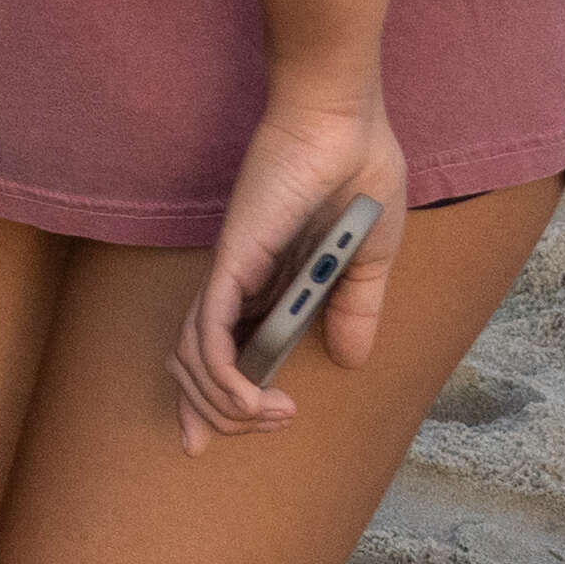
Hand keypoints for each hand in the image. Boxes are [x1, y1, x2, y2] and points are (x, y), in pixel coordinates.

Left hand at [174, 89, 406, 451]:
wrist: (347, 127)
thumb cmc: (358, 178)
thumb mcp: (369, 261)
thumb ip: (355, 309)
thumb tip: (350, 359)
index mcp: (268, 283)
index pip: (221, 347)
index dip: (212, 396)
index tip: (221, 436)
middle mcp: (237, 280)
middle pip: (196, 359)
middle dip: (219, 410)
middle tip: (269, 425)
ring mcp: (231, 269)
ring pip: (195, 351)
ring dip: (225, 399)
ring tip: (269, 415)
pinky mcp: (233, 258)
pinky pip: (209, 325)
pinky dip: (221, 370)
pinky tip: (248, 397)